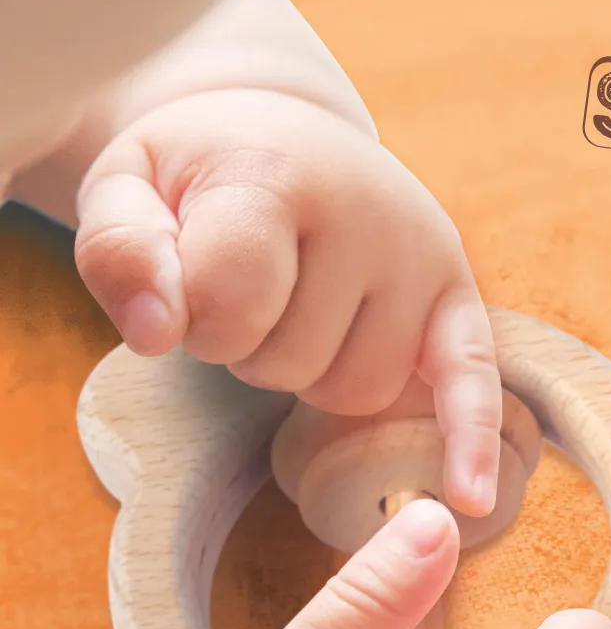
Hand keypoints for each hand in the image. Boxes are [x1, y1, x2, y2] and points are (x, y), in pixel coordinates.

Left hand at [73, 88, 500, 514]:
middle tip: (245, 295)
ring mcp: (420, 257)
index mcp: (277, 171)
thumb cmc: (202, 178)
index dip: (194, 322)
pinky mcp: (458, 296)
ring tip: (300, 314)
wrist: (291, 132)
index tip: (184, 283)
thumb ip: (120, 251)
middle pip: (298, 361)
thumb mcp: (128, 187)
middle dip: (252, 351)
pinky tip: (468, 495)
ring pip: (361, 391)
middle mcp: (367, 211)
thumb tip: (157, 334)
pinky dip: (468, 439)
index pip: (231, 303)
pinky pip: (472, 382)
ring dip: (314, 377)